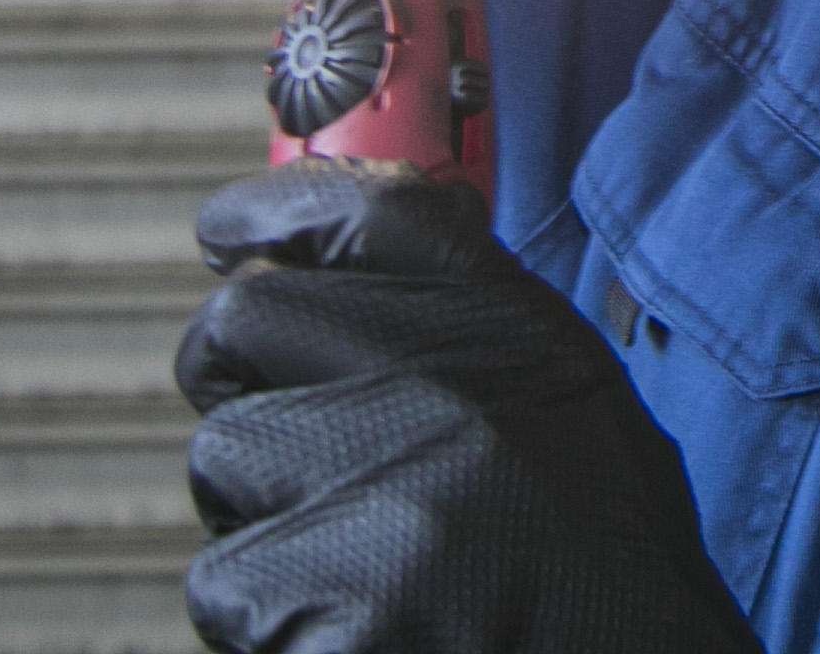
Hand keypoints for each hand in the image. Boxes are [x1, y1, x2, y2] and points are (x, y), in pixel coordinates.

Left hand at [177, 161, 764, 653]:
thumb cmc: (598, 579)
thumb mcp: (568, 415)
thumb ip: (466, 337)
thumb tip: (328, 261)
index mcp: (517, 340)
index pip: (372, 214)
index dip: (276, 207)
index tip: (229, 228)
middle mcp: (454, 389)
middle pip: (246, 322)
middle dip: (238, 382)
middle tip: (283, 452)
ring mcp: (393, 489)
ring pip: (222, 460)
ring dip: (258, 515)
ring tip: (357, 570)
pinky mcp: (340, 596)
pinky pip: (227, 583)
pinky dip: (266, 619)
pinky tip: (357, 629)